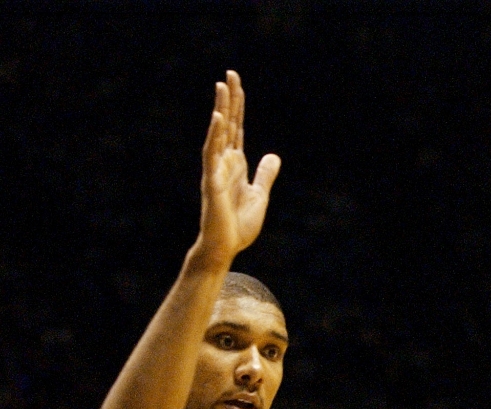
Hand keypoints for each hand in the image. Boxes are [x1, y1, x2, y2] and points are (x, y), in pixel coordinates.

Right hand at [195, 70, 280, 264]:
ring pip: (218, 133)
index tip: (237, 84)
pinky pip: (212, 154)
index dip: (238, 107)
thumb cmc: (238, 225)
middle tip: (230, 74)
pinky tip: (219, 119)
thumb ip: (265, 175)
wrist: (225, 247)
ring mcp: (216, 170)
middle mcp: (224, 162)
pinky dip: (215, 136)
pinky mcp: (212, 181)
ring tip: (222, 86)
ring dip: (221, 110)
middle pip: (228, 125)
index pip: (237, 129)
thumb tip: (273, 156)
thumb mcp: (260, 195)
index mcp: (236, 165)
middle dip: (229, 100)